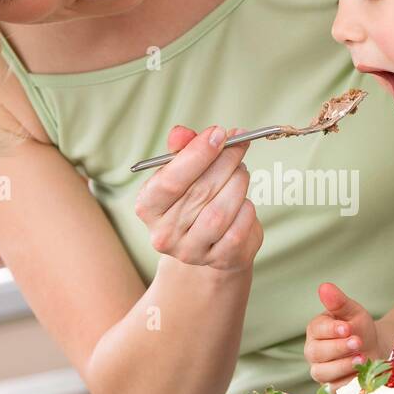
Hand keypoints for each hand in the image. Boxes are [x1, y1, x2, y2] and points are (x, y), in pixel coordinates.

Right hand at [134, 125, 262, 273]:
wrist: (211, 243)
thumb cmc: (194, 198)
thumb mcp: (183, 172)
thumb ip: (181, 150)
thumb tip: (181, 133)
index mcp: (147, 207)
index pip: (169, 181)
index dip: (197, 155)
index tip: (218, 134)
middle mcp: (163, 234)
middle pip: (199, 192)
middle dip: (225, 162)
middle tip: (239, 145)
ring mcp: (190, 252)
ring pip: (220, 212)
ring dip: (238, 184)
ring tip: (240, 173)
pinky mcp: (218, 261)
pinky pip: (238, 230)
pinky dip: (246, 209)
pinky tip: (244, 202)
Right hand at [304, 282, 381, 390]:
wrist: (375, 349)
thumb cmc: (359, 328)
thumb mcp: (353, 312)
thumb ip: (338, 302)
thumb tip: (324, 287)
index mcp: (316, 330)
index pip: (317, 330)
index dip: (331, 330)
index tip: (347, 328)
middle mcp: (314, 351)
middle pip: (317, 352)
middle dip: (338, 348)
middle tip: (358, 342)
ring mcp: (321, 371)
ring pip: (323, 372)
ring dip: (343, 366)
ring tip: (362, 359)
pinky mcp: (331, 387)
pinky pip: (334, 389)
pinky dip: (348, 382)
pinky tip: (361, 375)